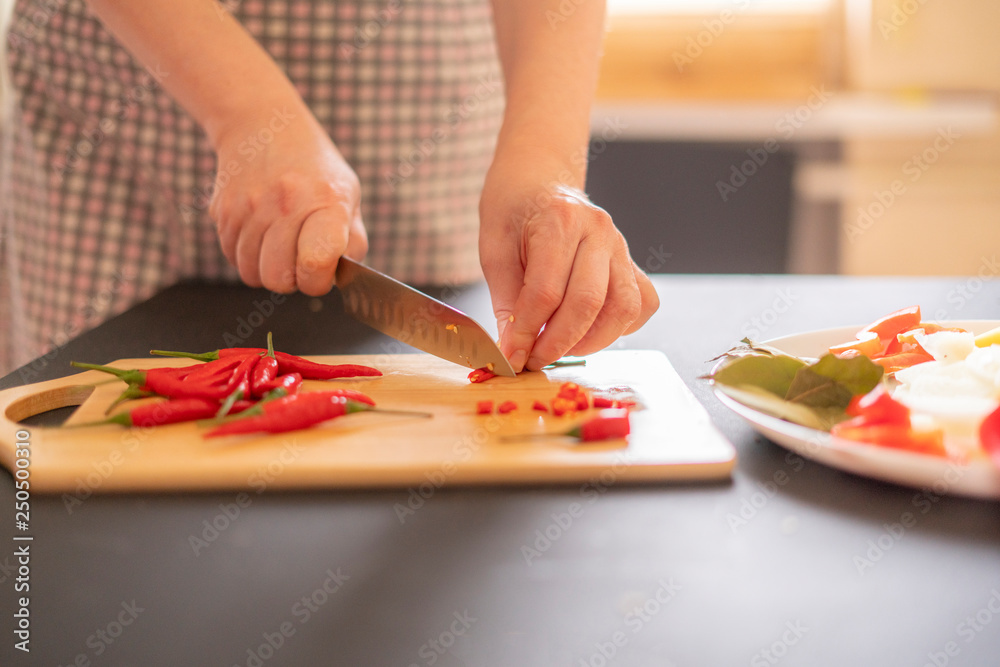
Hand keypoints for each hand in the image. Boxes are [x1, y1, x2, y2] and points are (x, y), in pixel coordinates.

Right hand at [209, 105, 366, 294]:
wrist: (264, 127)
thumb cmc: (316, 171)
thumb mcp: (349, 196)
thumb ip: (353, 242)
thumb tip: (339, 277)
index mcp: (325, 202)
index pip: (315, 262)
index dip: (319, 280)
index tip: (323, 270)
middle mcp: (284, 204)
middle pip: (279, 279)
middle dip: (292, 279)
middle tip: (300, 258)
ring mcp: (248, 208)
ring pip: (252, 274)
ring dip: (268, 269)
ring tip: (281, 244)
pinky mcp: (222, 211)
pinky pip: (232, 258)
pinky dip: (248, 256)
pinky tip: (261, 234)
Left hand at [479, 163, 658, 372]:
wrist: (538, 181)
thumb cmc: (514, 211)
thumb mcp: (495, 250)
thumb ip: (507, 300)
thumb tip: (514, 349)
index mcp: (559, 221)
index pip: (546, 292)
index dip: (527, 332)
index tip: (512, 356)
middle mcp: (598, 231)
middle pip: (587, 303)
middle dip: (558, 343)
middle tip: (534, 359)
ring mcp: (621, 246)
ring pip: (622, 308)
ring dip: (592, 341)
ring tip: (561, 349)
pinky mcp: (631, 262)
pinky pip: (641, 303)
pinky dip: (621, 327)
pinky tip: (591, 331)